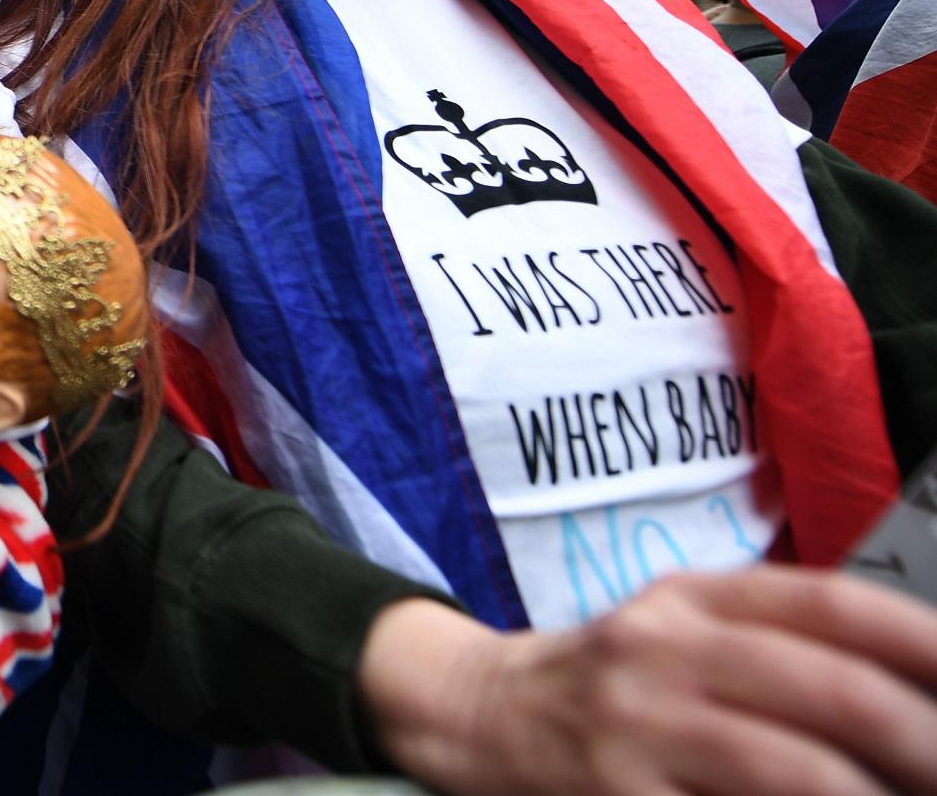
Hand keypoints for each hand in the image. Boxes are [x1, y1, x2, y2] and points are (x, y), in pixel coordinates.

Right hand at [363, 572, 936, 794]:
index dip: (923, 642)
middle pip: (830, 689)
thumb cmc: (609, 678)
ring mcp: (639, 728)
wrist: (477, 711)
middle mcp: (665, 651)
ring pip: (795, 769)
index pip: (834, 605)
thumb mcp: (681, 625)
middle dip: (923, 743)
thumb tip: (910, 695)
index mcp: (693, 599)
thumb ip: (779, 640)